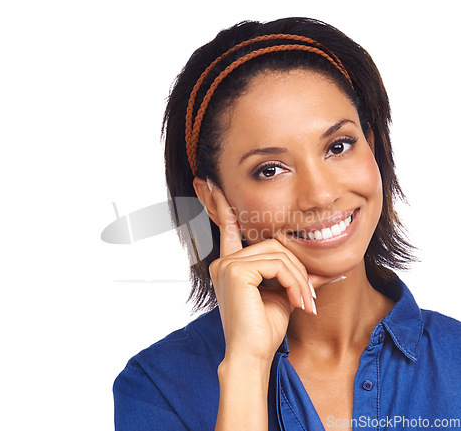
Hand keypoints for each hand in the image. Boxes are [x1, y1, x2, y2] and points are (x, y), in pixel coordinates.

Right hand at [208, 183, 336, 364]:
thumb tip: (326, 269)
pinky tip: (297, 302)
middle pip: (273, 246)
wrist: (252, 355)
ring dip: (299, 279)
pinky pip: (276, 264)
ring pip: (278, 254)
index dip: (223, 206)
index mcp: (230, 265)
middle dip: (297, 270)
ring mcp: (227, 265)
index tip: (212, 184)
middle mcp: (224, 262)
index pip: (228, 229)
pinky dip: (294, 282)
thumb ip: (296, 277)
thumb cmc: (263, 329)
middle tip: (310, 299)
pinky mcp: (236, 270)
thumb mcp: (283, 296)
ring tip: (306, 304)